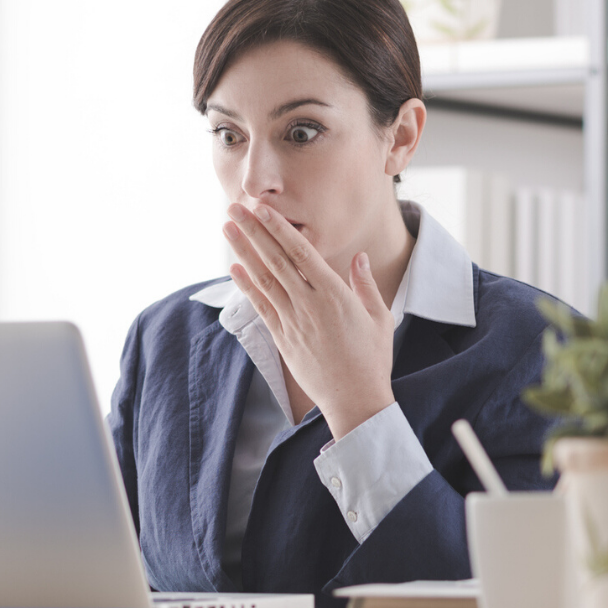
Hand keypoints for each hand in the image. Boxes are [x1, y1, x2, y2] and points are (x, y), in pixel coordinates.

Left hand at [223, 202, 395, 437]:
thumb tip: (358, 257)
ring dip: (244, 251)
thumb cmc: (372, 359)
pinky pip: (261, 307)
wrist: (354, 400)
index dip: (279, 228)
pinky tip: (235, 268)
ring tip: (228, 228)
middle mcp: (309, 305)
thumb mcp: (379, 317)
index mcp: (334, 294)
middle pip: (275, 260)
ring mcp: (292, 322)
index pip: (301, 253)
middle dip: (253, 230)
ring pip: (263, 279)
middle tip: (235, 206)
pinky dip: (246, 286)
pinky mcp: (282, 339)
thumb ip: (365, 285)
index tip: (263, 208)